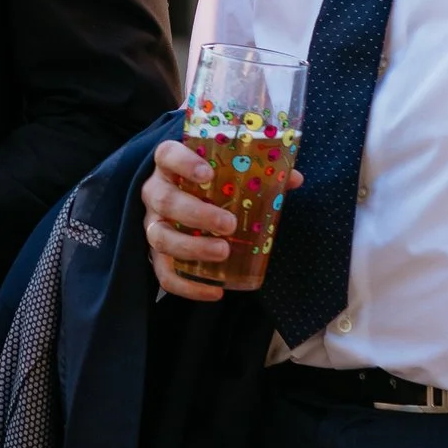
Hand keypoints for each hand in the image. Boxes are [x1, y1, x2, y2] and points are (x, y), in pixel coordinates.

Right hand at [141, 139, 302, 301]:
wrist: (186, 201)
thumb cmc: (210, 184)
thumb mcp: (228, 173)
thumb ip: (259, 174)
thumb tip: (295, 179)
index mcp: (171, 166)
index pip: (167, 155)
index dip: (183, 163)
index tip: (207, 173)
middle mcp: (156, 193)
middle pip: (165, 200)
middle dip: (196, 214)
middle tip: (229, 224)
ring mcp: (152, 223)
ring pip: (159, 236)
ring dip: (191, 247)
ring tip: (223, 252)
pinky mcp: (156, 253)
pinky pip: (163, 272)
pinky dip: (186, 286)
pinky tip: (215, 291)